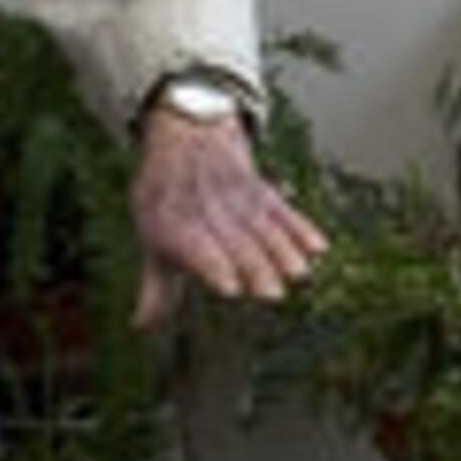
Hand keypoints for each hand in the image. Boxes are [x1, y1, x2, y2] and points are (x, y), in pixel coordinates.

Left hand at [129, 112, 326, 328]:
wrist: (187, 133)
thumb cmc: (166, 197)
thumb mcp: (151, 237)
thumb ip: (157, 287)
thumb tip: (142, 327)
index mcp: (176, 225)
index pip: (195, 248)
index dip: (213, 267)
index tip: (230, 288)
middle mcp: (208, 211)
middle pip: (236, 242)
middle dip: (255, 266)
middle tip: (271, 294)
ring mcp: (238, 199)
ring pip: (263, 227)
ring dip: (283, 251)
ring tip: (299, 274)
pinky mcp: (263, 191)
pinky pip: (284, 211)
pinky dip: (303, 229)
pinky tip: (319, 248)